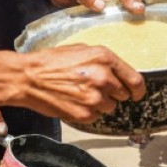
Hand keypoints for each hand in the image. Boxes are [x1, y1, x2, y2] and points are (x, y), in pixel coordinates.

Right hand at [20, 44, 146, 122]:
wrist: (28, 78)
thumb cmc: (51, 61)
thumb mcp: (81, 50)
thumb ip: (103, 61)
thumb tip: (119, 73)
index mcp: (105, 58)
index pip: (135, 80)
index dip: (138, 90)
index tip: (137, 94)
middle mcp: (103, 77)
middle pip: (123, 94)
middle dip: (113, 93)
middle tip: (96, 89)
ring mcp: (95, 98)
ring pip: (110, 107)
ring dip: (100, 103)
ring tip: (80, 94)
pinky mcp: (85, 114)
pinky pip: (96, 116)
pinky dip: (88, 112)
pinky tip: (73, 102)